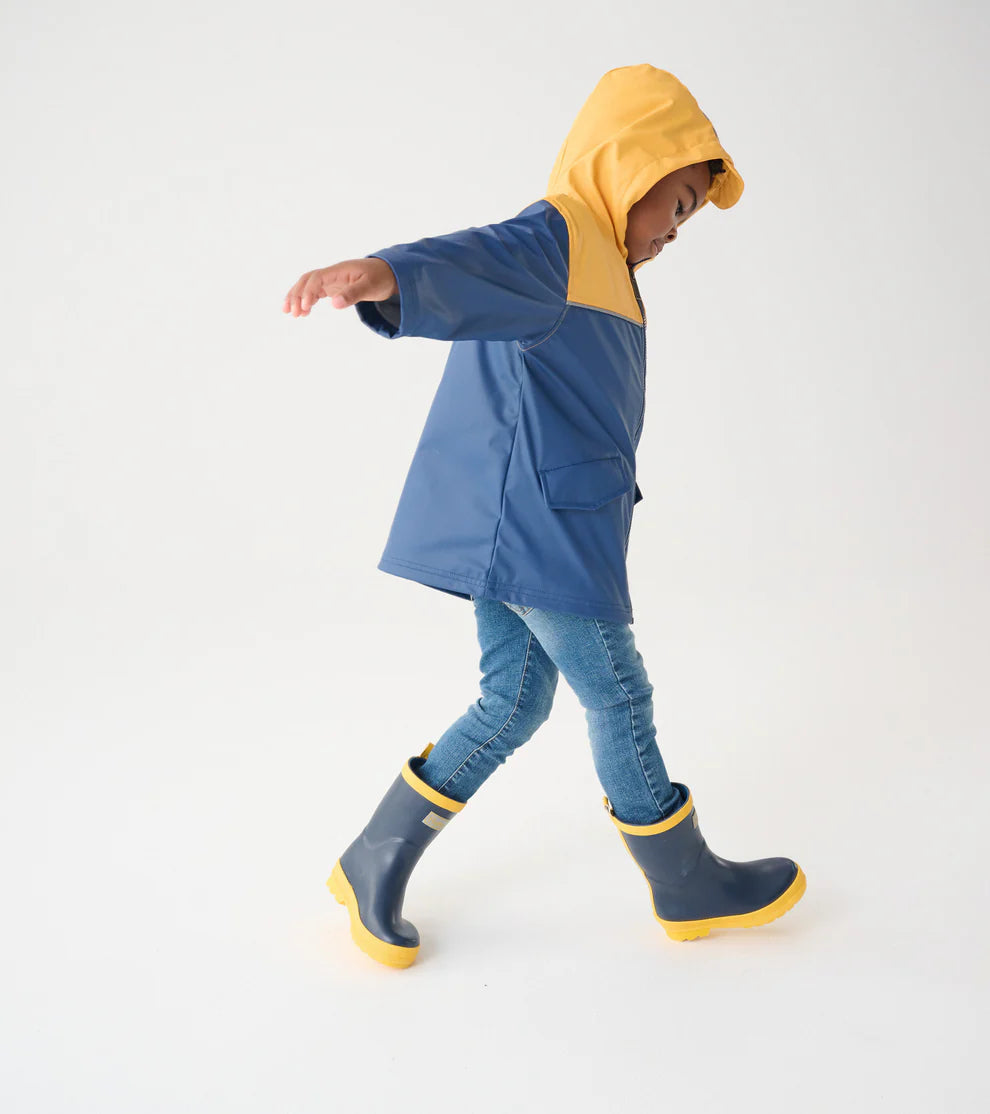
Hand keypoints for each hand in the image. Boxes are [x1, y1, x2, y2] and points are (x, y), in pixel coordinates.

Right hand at [282, 258, 397, 316]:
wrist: (389, 273)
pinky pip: (315, 292)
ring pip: (308, 286)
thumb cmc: (380, 278)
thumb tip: (334, 304)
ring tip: (290, 313)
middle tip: (290, 312)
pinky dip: (307, 301)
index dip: (308, 292)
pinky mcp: (333, 287)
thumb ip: (352, 294)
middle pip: (307, 280)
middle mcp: (332, 274)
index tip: (305, 307)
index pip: (316, 279)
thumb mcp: (370, 286)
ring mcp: (331, 280)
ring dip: (297, 297)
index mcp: (339, 271)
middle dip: (296, 294)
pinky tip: (304, 313)